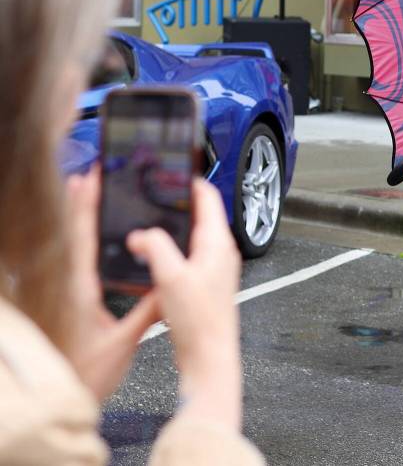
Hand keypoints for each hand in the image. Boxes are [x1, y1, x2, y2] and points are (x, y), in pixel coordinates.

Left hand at [63, 168, 161, 400]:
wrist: (61, 401)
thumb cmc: (86, 376)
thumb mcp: (124, 343)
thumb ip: (147, 313)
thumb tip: (168, 289)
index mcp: (79, 290)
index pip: (80, 237)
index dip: (85, 205)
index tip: (92, 178)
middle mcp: (66, 288)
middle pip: (70, 235)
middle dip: (78, 202)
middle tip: (89, 175)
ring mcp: (63, 295)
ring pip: (68, 247)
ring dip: (76, 219)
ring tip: (84, 195)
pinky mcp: (65, 305)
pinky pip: (71, 263)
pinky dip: (78, 242)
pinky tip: (87, 237)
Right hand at [127, 180, 242, 430]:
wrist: (209, 356)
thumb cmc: (200, 321)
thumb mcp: (171, 276)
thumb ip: (156, 247)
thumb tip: (142, 234)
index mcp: (218, 243)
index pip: (209, 198)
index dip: (191, 182)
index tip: (173, 172)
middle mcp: (221, 253)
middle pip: (200, 215)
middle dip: (177, 204)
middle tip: (153, 195)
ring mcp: (214, 269)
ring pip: (192, 237)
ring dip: (172, 229)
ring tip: (148, 223)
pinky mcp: (205, 285)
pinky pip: (187, 257)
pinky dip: (171, 251)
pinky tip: (153, 259)